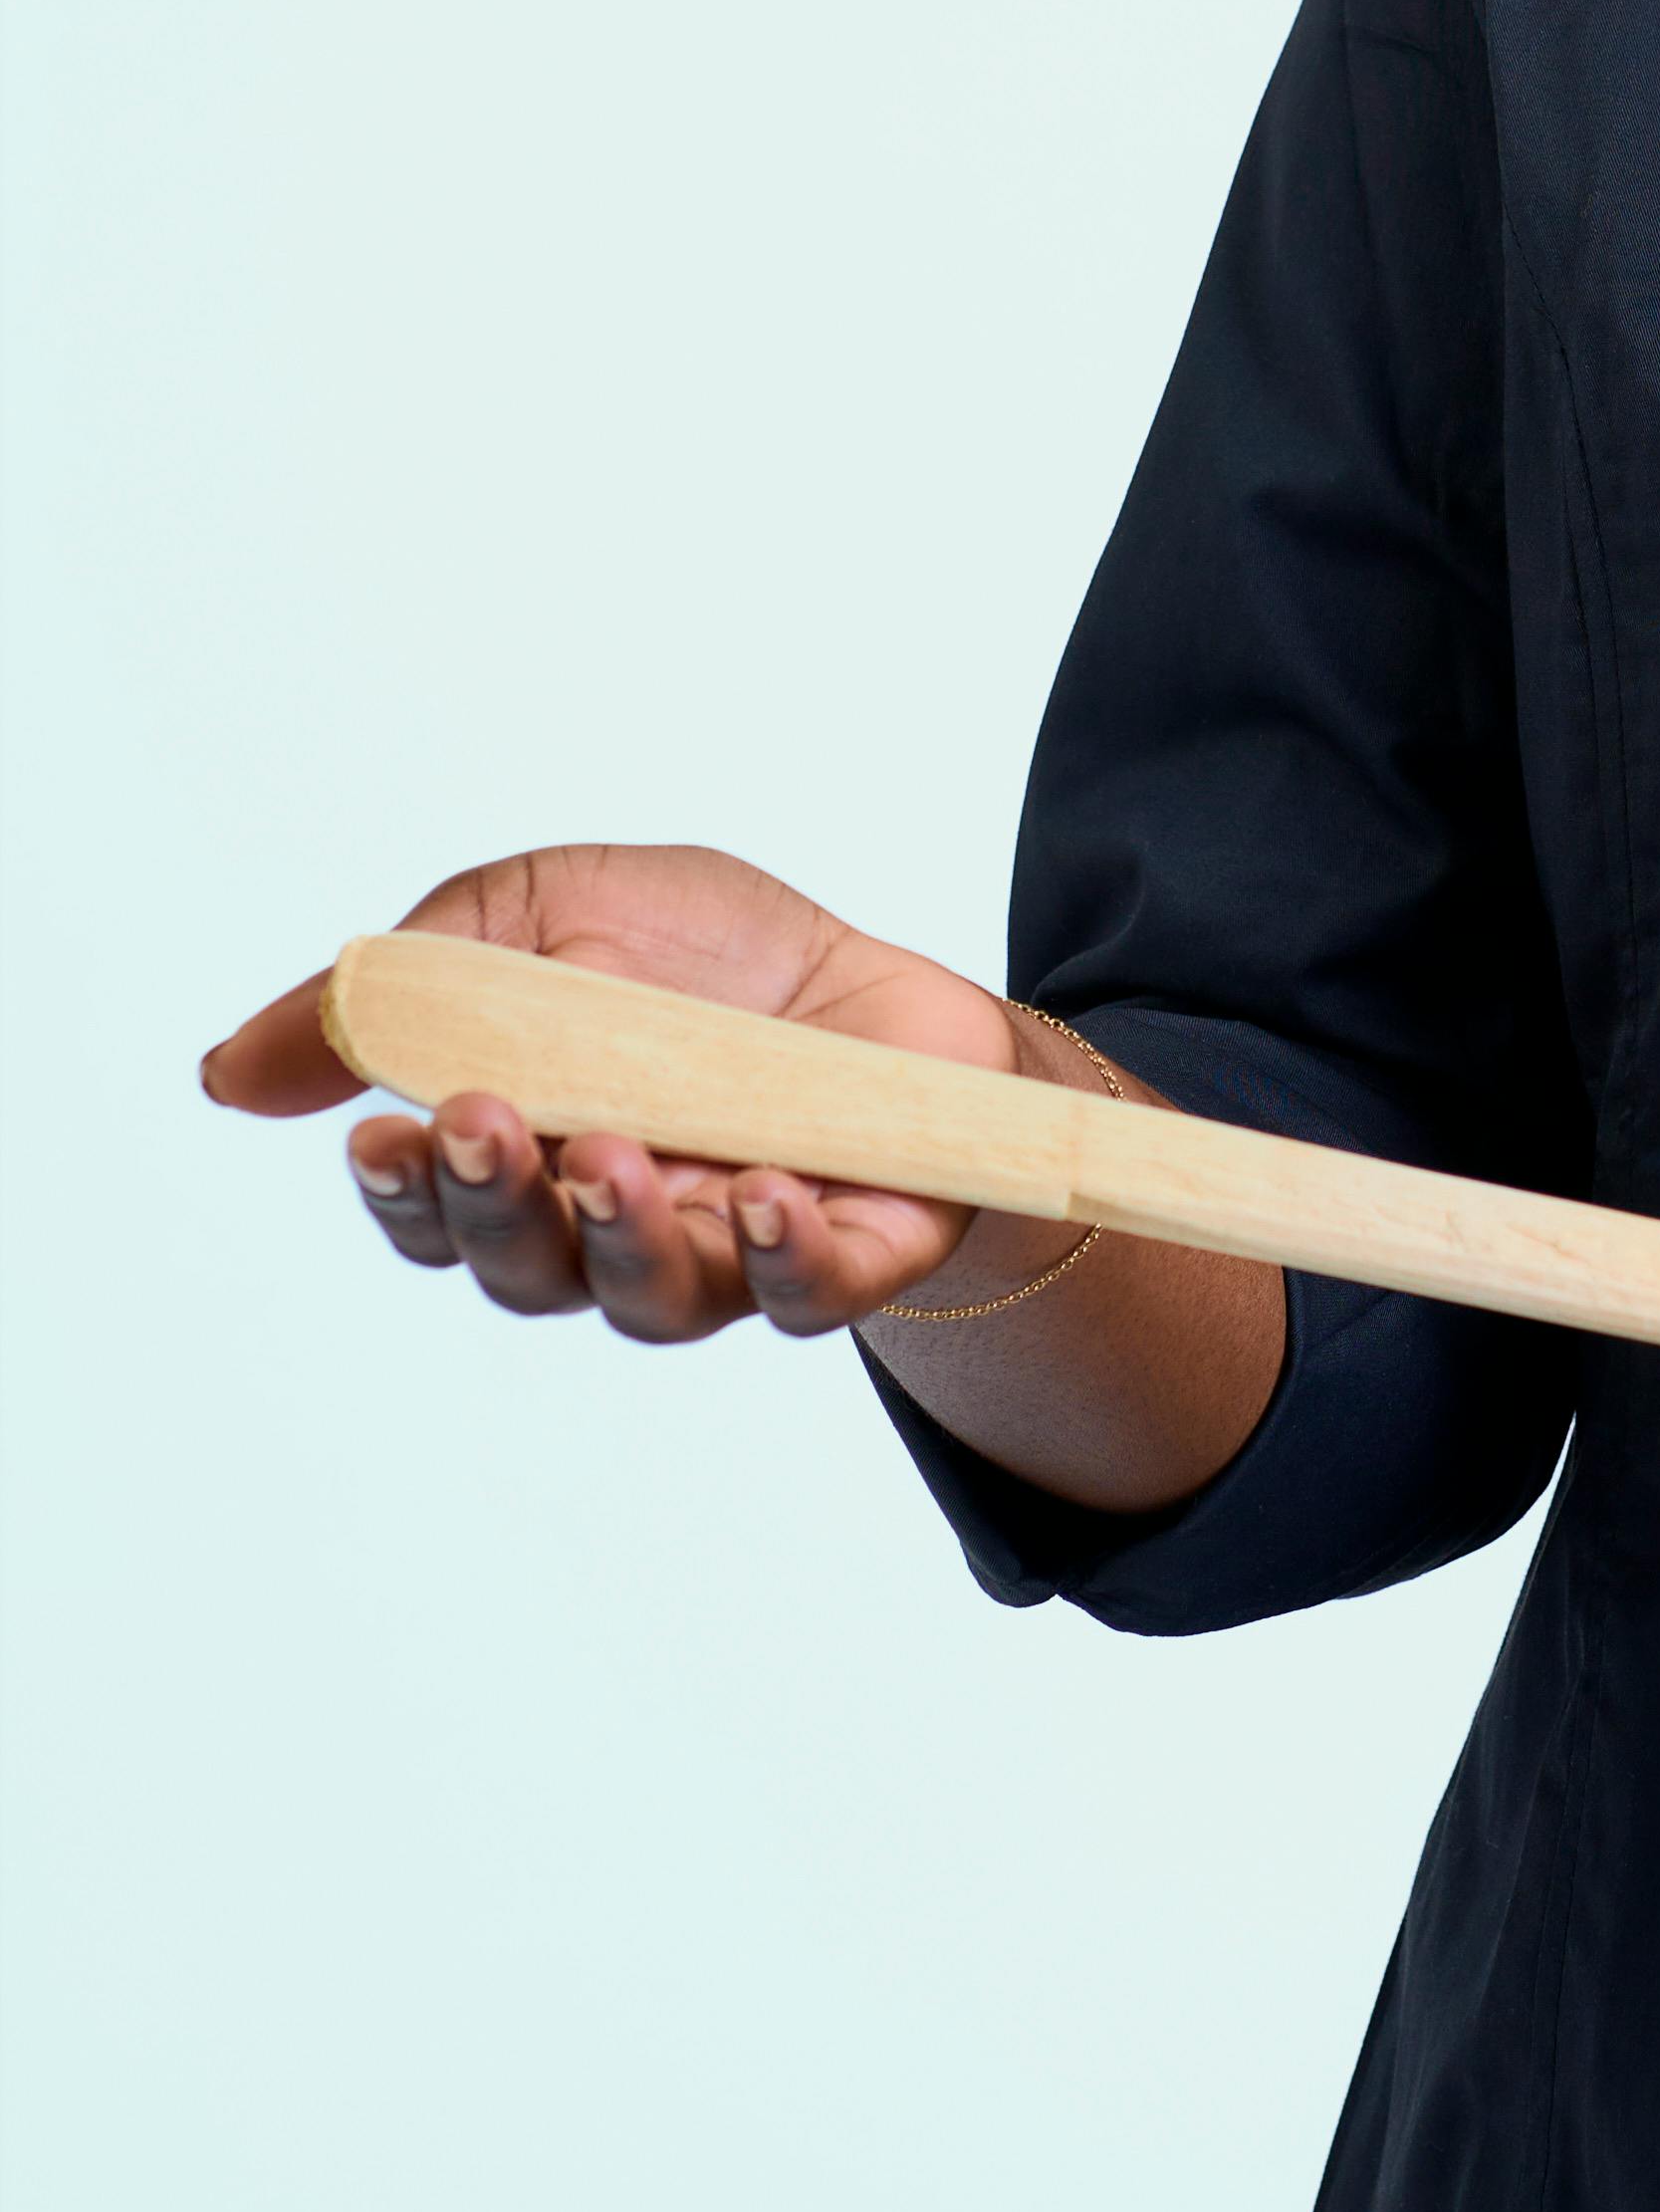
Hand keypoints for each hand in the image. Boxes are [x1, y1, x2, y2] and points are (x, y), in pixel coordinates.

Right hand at [203, 843, 1058, 1344]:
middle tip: (492, 1124)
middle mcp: (611, 1234)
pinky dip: (782, 1254)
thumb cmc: (701, 951)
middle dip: (495, 1206)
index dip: (408, 1193)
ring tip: (616, 1159)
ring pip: (650, 1295)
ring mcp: (727, 1257)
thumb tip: (224, 1075)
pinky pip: (805, 1293)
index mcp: (528, 1163)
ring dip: (622, 1233)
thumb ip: (398, 990)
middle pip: (526, 1270)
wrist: (884, 972)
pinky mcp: (849, 1257)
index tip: (388, 1136)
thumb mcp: (537, 916)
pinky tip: (767, 1194)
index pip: (438, 1218)